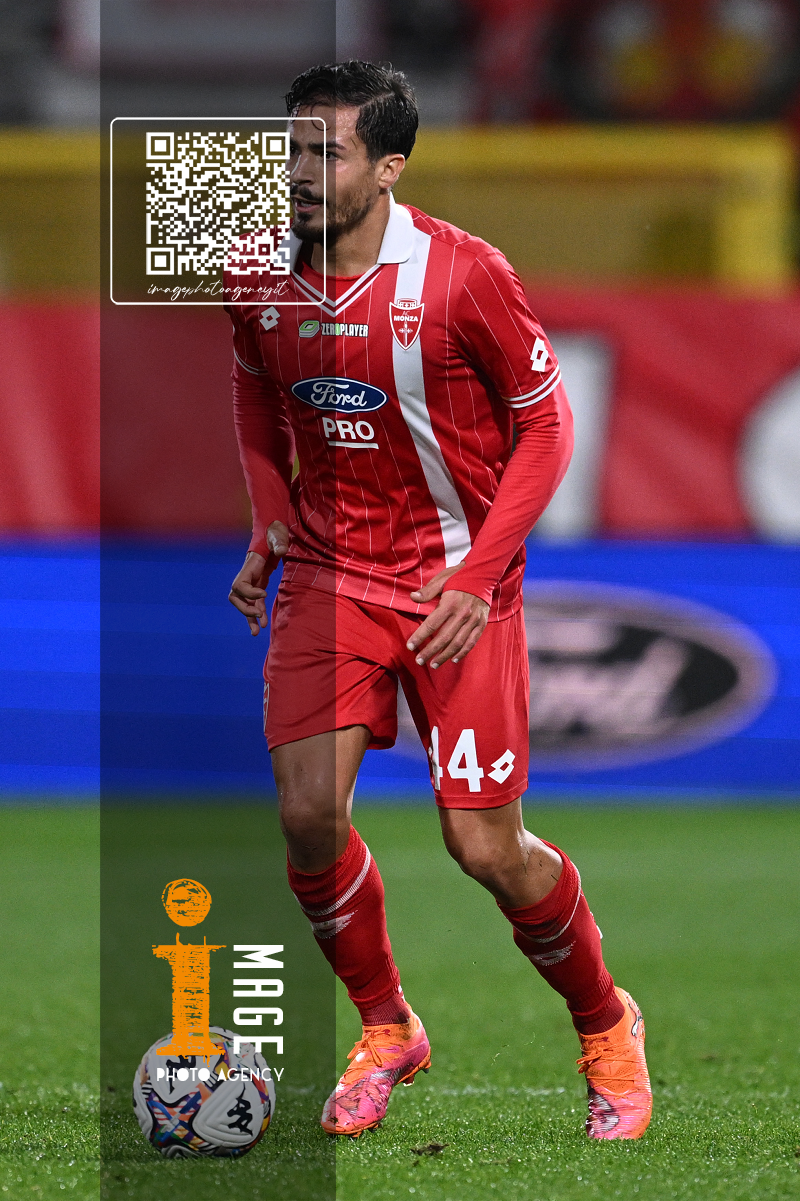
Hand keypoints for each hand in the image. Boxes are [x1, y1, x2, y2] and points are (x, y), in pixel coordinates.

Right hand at [228, 521, 288, 635]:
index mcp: (248, 567)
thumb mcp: (277, 535)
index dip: (249, 593)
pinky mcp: (258, 586)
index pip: (239, 586)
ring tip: (257, 632)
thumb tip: (280, 551)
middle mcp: (246, 576)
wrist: (273, 532)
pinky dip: (258, 613)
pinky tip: (264, 624)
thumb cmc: (274, 533)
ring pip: (244, 604)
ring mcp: (251, 582)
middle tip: (259, 615)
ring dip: (250, 618)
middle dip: (245, 609)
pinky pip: (255, 603)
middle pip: (236, 598)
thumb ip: (278, 542)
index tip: (265, 594)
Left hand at [407, 564, 488, 667]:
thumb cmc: (459, 576)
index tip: (410, 646)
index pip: (431, 624)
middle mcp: (462, 614)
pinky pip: (472, 641)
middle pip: (443, 638)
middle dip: (430, 651)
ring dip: (444, 655)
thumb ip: (427, 591)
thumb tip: (412, 597)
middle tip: (419, 660)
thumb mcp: (441, 579)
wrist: (484, 575)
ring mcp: (473, 620)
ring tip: (434, 664)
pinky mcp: (481, 624)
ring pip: (457, 643)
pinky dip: (463, 652)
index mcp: (450, 603)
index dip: (420, 636)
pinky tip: (453, 659)